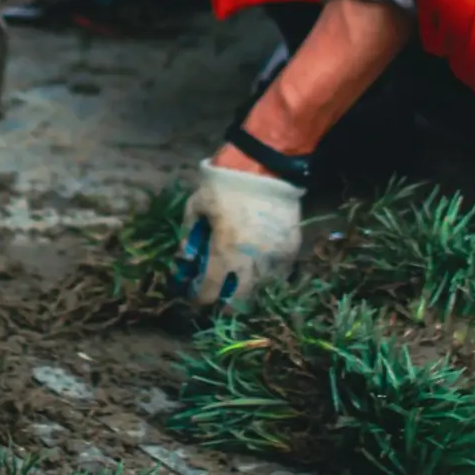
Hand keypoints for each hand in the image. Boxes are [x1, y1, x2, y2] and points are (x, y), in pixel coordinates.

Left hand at [173, 159, 303, 309]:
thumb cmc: (225, 186)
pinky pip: (280, 274)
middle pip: (239, 300)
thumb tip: (183, 262)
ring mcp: (274, 256)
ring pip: (261, 290)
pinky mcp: (291, 249)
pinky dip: (269, 279)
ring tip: (239, 290)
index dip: (200, 301)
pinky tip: (259, 274)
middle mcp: (251, 261)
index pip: (210, 289)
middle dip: (226, 308)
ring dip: (248, 293)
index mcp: (225, 250)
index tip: (195, 303)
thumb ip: (188, 236)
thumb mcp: (197, 206)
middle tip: (218, 305)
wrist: (264, 167)